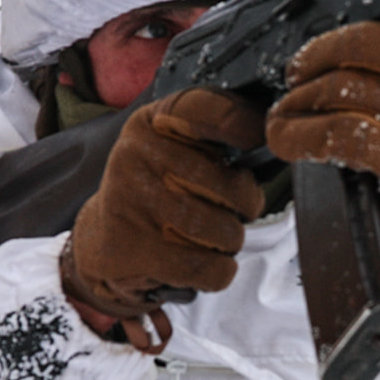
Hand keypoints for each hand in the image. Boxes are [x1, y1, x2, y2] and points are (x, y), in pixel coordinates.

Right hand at [62, 88, 265, 347]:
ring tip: (211, 237)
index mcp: (151, 123)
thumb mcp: (177, 149)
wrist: (104, 239)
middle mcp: (134, 155)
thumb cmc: (160, 190)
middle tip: (234, 210)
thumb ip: (218, 136)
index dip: (239, 123)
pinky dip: (219, 271)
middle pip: (230, 185)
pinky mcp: (129, 248)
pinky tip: (205, 263)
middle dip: (246, 205)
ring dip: (229, 242)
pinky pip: (207, 267)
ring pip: (223, 231)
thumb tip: (274, 135)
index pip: (201, 108)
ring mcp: (129, 202)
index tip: (257, 138)